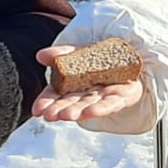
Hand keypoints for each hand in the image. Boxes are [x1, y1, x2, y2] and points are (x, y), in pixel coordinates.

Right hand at [30, 45, 144, 122]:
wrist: (130, 52)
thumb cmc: (100, 55)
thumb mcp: (77, 51)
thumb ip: (60, 54)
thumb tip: (40, 56)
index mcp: (73, 85)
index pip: (55, 96)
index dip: (45, 103)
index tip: (37, 110)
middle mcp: (87, 93)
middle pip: (71, 103)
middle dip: (60, 110)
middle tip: (49, 116)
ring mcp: (105, 96)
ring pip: (90, 105)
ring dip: (79, 111)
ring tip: (67, 116)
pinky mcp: (124, 96)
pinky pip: (112, 103)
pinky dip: (101, 108)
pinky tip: (91, 112)